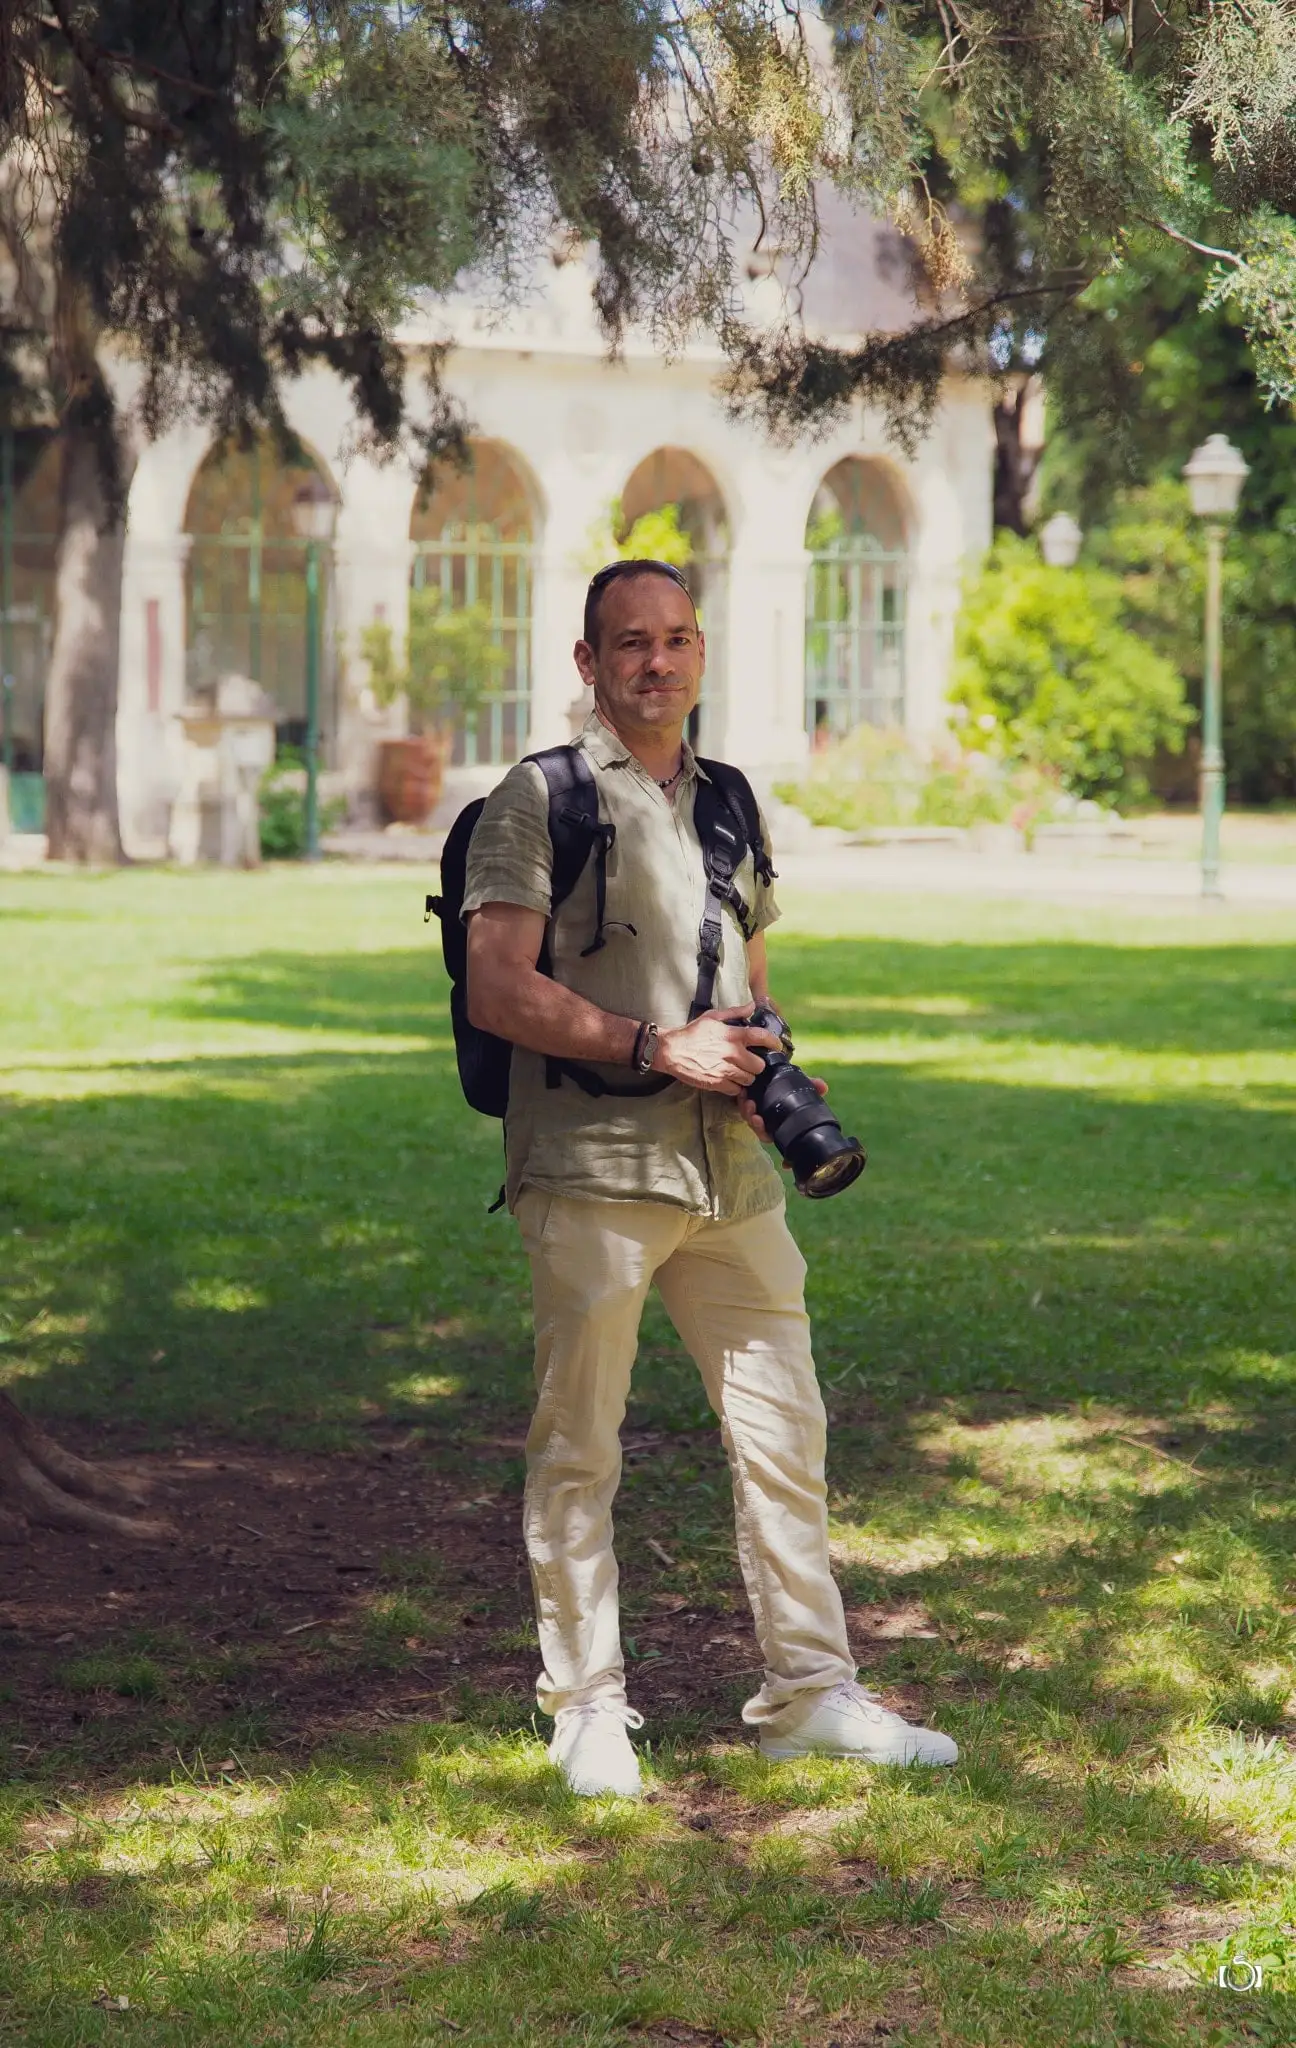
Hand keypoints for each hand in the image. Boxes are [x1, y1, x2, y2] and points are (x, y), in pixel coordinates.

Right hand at [654, 1005, 782, 1096]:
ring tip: (738, 1071)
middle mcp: (732, 1053)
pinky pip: (736, 1090)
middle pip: (759, 1065)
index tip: (775, 1046)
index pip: (762, 1037)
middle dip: (756, 1064)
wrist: (671, 1050)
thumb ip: (735, 1012)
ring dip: (746, 1076)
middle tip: (750, 1062)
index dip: (773, 1043)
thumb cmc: (691, 1033)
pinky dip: (735, 1087)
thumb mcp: (713, 1017)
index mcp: (733, 1035)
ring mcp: (725, 1070)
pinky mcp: (717, 1083)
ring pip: (749, 1079)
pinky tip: (729, 1079)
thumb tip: (752, 1006)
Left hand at [739, 1077, 828, 1160]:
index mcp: (782, 1124)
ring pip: (751, 1123)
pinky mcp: (745, 1106)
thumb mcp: (798, 1084)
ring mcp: (756, 1116)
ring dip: (749, 1115)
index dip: (787, 1159)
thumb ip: (811, 1086)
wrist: (768, 1073)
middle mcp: (769, 1124)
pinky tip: (743, 1095)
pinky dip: (741, 1103)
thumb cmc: (784, 1083)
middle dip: (759, 1129)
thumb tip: (823, 1087)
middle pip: (764, 1135)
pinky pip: (741, 1109)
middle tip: (757, 1119)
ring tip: (750, 1104)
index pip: (785, 1145)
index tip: (786, 1164)